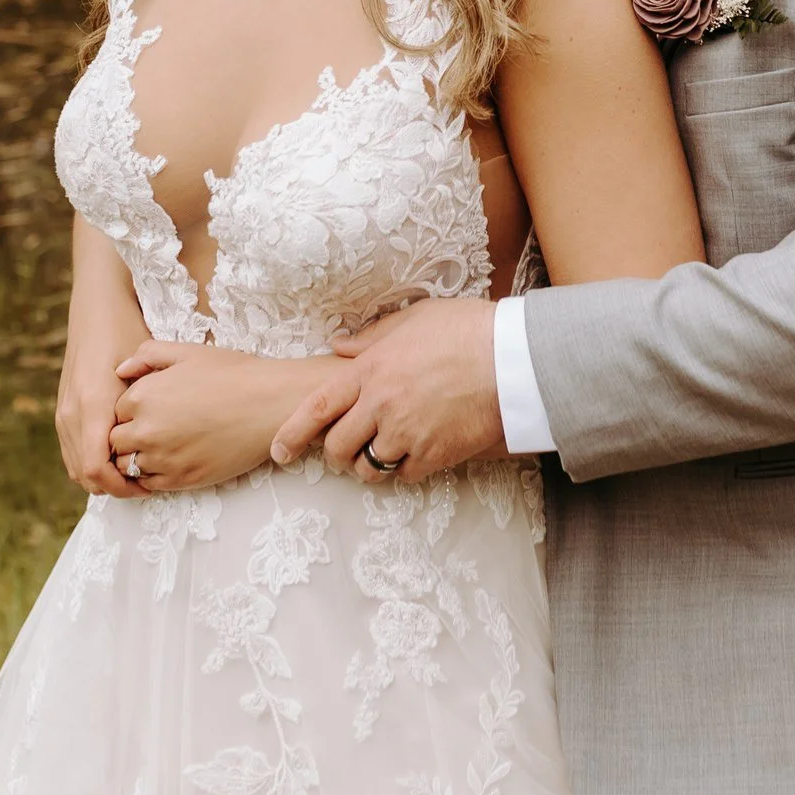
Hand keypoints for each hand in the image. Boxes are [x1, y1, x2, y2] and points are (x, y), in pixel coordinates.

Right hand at [57, 340, 144, 498]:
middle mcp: (72, 413)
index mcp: (93, 405)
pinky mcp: (62, 410)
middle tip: (146, 483)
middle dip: (115, 487)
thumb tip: (159, 448)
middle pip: (84, 475)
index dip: (121, 487)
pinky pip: (72, 452)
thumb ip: (148, 409)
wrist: (98, 309)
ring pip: (76, 467)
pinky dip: (91, 462)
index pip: (96, 469)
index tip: (148, 485)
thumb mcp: (146, 368)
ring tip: (135, 470)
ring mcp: (63, 413)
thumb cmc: (128, 334)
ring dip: (102, 477)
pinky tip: (119, 454)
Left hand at [109, 341, 350, 491]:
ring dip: (139, 458)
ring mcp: (162, 458)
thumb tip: (120, 371)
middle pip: (116, 442)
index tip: (154, 409)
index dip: (132, 411)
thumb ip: (147, 356)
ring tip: (166, 446)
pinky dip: (155, 476)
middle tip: (157, 429)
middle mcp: (146, 430)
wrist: (271, 404)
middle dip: (130, 436)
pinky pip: (150, 484)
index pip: (115, 412)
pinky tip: (176, 460)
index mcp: (142, 396)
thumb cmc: (233, 374)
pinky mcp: (181, 480)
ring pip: (129, 466)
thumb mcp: (188, 352)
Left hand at [269, 298, 504, 483]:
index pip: (317, 408)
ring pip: (369, 468)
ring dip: (371, 464)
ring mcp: (408, 433)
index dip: (293, 433)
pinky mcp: (436, 454)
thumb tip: (338, 346)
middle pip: (338, 447)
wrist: (514, 358)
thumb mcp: (414, 318)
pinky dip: (406, 470)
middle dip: (336, 453)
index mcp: (372, 369)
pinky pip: (405, 475)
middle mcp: (382, 405)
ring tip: (385, 450)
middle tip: (347, 448)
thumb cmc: (467, 329)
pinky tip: (418, 452)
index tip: (280, 450)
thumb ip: (372, 336)